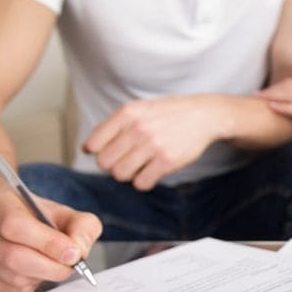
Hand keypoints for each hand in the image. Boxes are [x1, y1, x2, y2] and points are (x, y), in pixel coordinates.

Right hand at [0, 186, 101, 291]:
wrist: (14, 221)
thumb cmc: (40, 217)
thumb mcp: (68, 214)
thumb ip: (82, 227)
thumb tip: (78, 251)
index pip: (15, 225)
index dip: (48, 244)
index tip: (72, 254)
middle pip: (13, 256)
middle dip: (50, 267)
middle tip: (69, 266)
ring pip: (14, 277)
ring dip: (41, 276)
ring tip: (49, 264)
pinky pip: (8, 290)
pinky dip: (29, 285)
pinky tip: (33, 271)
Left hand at [83, 96, 228, 189]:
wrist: (203, 115)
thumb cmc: (168, 113)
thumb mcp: (139, 108)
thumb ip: (114, 125)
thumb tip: (88, 148)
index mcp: (127, 113)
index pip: (94, 144)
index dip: (98, 152)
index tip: (111, 152)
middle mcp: (137, 128)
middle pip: (105, 162)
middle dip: (113, 165)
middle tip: (127, 160)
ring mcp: (153, 145)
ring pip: (120, 174)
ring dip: (128, 174)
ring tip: (140, 165)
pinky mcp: (167, 161)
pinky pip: (141, 183)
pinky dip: (144, 181)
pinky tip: (152, 172)